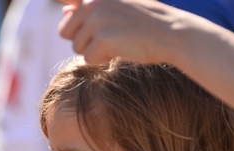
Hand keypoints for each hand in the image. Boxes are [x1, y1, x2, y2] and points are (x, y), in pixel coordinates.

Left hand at [58, 0, 179, 64]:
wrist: (170, 34)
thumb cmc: (145, 23)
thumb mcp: (118, 7)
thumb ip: (90, 8)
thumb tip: (64, 10)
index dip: (63, 14)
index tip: (65, 14)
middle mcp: (92, 2)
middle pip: (65, 32)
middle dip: (82, 41)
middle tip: (105, 40)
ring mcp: (97, 20)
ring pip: (77, 47)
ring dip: (94, 51)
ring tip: (117, 44)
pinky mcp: (102, 38)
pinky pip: (88, 59)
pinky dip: (102, 60)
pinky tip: (120, 52)